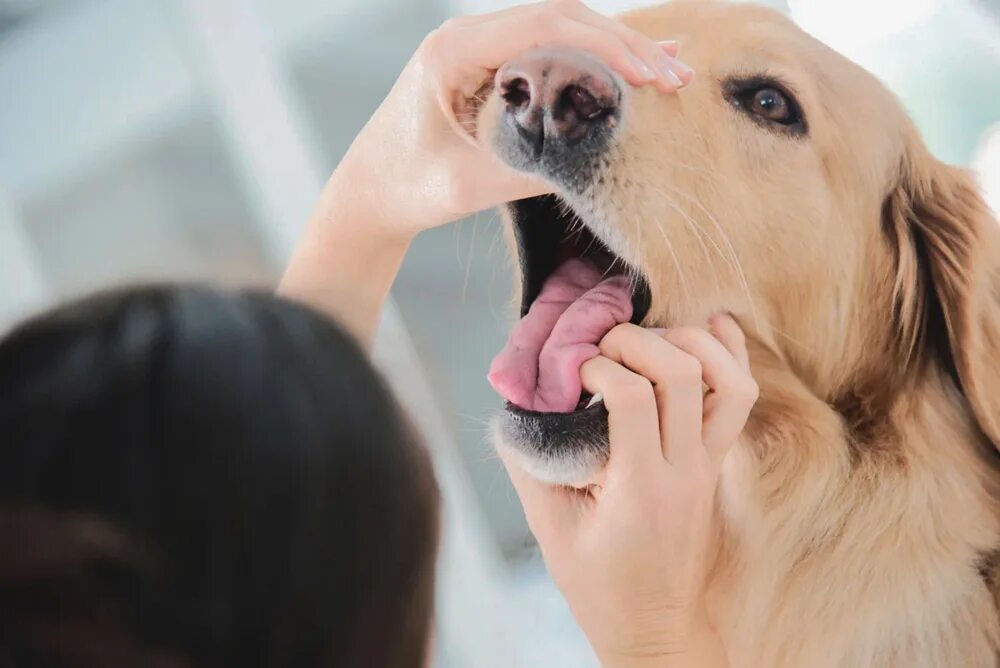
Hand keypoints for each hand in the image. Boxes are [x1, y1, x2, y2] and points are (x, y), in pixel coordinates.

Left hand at [282, 1, 692, 345]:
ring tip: (670, 71)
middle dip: (622, 46)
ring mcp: (479, 48)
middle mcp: (467, 37)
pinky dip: (591, 60)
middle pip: (560, 18)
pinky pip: (548, 51)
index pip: (543, 25)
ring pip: (560, 31)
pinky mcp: (490, 67)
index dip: (604, 44)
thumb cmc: (408, 187)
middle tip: (674, 77)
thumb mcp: (471, 183)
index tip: (648, 75)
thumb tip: (600, 158)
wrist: (370, 193)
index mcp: (453, 51)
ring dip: (614, 50)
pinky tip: (634, 66)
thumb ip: (532, 168)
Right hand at [500, 315, 756, 666]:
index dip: (599, 367)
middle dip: (638, 340)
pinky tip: (710, 324)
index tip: (573, 372)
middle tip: (603, 347)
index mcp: (640, 488)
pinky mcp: (717, 463)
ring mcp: (709, 465)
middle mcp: (685, 470)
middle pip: (684, 374)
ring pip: (729, 381)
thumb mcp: (550, 529)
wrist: (656, 627)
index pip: (634, 398)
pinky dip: (730, 353)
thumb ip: (530, 464)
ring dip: (690, 342)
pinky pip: (740, 397)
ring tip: (648, 338)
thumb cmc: (599, 585)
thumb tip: (517, 406)